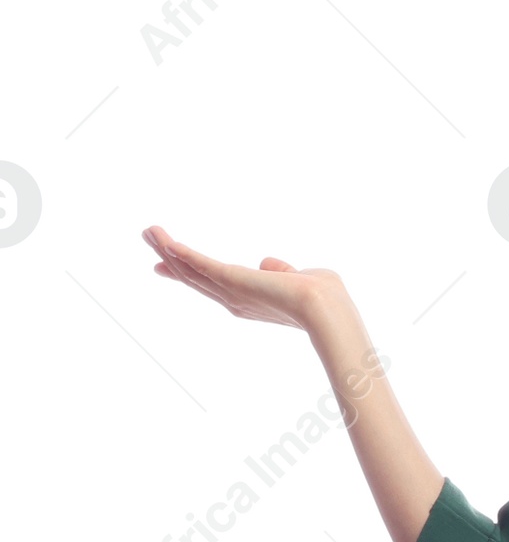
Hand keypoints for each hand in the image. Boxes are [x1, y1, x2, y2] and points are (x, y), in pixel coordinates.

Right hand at [141, 224, 344, 331]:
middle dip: (171, 258)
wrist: (327, 309)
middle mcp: (235, 301)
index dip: (190, 272)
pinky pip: (198, 264)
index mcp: (250, 300)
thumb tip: (267, 264)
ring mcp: (231, 293)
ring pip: (190, 270)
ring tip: (148, 232)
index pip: (212, 284)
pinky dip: (179, 251)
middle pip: (194, 276)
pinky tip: (163, 239)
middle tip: (150, 239)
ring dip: (168, 249)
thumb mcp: (299, 279)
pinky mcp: (230, 281)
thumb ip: (281, 271)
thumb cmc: (325, 299)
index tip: (169, 264)